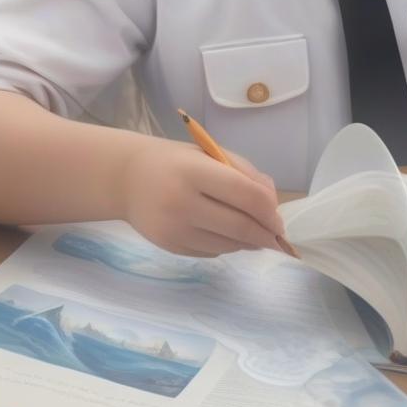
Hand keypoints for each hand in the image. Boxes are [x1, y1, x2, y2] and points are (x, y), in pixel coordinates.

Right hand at [119, 139, 285, 256]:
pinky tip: (228, 236)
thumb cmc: (176, 162)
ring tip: (257, 235)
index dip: (270, 211)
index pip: (246, 195)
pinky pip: (210, 252)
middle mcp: (181, 202)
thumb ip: (245, 173)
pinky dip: (227, 246)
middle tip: (278, 237)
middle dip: (265, 234)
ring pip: (227, 245)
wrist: (126, 178)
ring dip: (248, 243)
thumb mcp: (210, 154)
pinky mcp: (168, 246)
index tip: (280, 219)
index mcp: (195, 171)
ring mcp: (173, 228)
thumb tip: (273, 205)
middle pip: (239, 226)